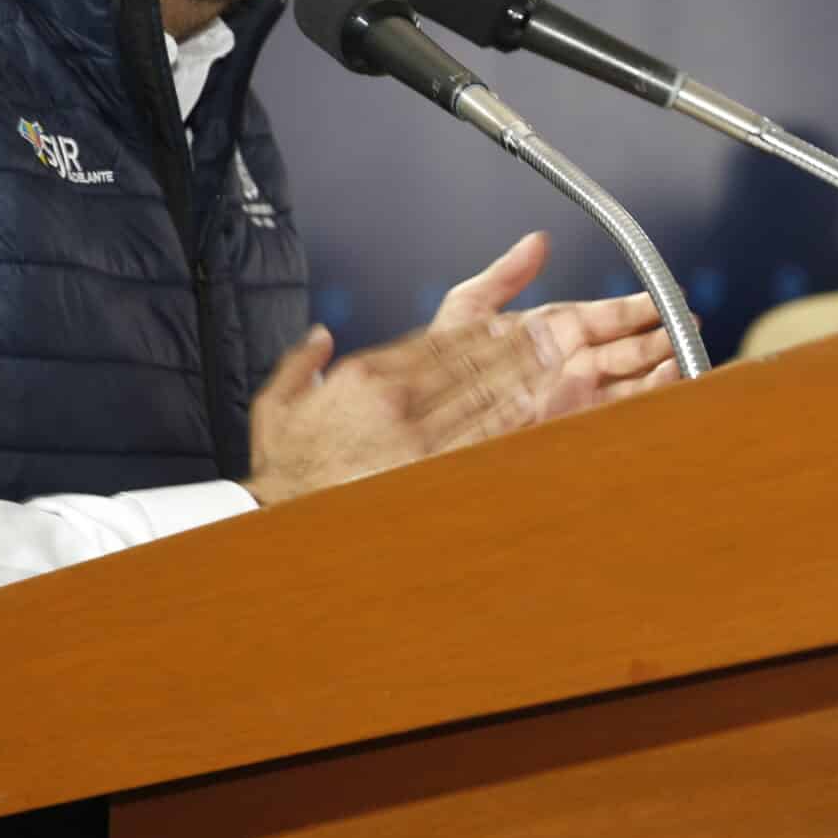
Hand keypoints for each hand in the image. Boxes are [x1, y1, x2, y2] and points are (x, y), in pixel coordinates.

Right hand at [240, 316, 563, 506]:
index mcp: (367, 376)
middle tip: (553, 328)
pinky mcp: (428, 469)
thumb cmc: (284, 468)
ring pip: (482, 394)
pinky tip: (538, 408)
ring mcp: (416, 435)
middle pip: (470, 362)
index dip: (477, 329)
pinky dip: (512, 420)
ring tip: (559, 357)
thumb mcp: (278, 403)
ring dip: (524, 374)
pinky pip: (480, 439)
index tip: (505, 320)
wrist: (277, 517)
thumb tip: (320, 337)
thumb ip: (301, 362)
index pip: (435, 342)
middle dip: (515, 344)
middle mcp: (397, 400)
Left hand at [432, 232, 681, 409]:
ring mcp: (566, 400)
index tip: (666, 296)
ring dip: (657, 368)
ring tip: (684, 352)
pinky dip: (640, 399)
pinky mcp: (564, 428)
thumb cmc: (431, 368)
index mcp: (548, 335)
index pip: (603, 317)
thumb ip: (504, 277)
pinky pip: (608, 414)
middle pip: (624, 349)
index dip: (635, 308)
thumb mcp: (466, 310)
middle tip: (688, 323)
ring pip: (624, 382)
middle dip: (658, 337)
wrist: (419, 420)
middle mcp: (563, 367)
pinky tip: (662, 385)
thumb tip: (538, 241)